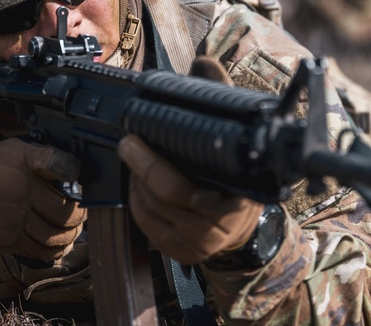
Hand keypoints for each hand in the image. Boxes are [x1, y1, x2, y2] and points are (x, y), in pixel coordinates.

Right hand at [0, 138, 86, 260]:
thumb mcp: (17, 150)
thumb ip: (46, 158)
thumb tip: (79, 173)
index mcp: (22, 162)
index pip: (53, 163)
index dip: (70, 169)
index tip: (77, 175)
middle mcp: (16, 190)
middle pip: (64, 213)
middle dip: (78, 217)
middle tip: (80, 216)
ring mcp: (7, 217)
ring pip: (52, 237)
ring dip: (68, 236)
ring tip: (70, 231)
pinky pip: (36, 251)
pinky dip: (51, 250)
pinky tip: (55, 243)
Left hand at [118, 135, 262, 265]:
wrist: (241, 230)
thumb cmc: (239, 192)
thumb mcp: (240, 171)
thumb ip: (219, 153)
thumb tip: (194, 119)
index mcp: (227, 207)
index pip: (175, 189)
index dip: (149, 164)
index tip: (133, 141)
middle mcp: (207, 230)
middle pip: (158, 197)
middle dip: (138, 167)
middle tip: (129, 146)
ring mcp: (188, 244)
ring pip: (147, 210)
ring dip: (136, 183)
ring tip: (136, 163)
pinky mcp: (173, 251)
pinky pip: (144, 224)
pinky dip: (137, 201)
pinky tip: (140, 185)